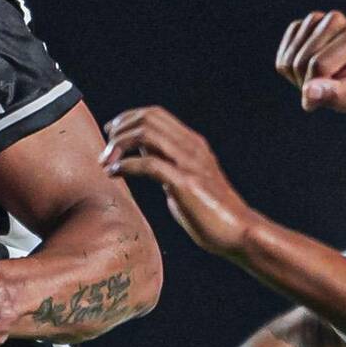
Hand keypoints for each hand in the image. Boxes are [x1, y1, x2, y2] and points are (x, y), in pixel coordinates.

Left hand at [101, 107, 258, 256]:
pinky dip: (126, 165)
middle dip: (120, 129)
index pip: (155, 114)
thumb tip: (143, 156)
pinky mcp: (185, 183)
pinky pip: (149, 165)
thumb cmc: (212, 212)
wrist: (240, 231)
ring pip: (146, 134)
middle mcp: (191, 147)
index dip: (128, 117)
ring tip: (106, 160)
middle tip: (105, 149)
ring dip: (120, 144)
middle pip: (148, 118)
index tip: (111, 132)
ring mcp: (189, 163)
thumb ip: (166, 164)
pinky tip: (115, 173)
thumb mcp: (185, 179)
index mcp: (192, 144)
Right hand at [275, 10, 345, 113]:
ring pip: (288, 61)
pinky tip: (309, 69)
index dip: (320, 87)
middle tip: (328, 85)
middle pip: (300, 63)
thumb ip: (332, 94)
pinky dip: (291, 72)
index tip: (335, 92)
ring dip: (299, 78)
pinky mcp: (298, 27)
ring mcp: (314, 20)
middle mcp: (335, 20)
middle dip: (308, 83)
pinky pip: (282, 60)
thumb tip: (308, 91)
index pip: (318, 65)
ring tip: (320, 78)